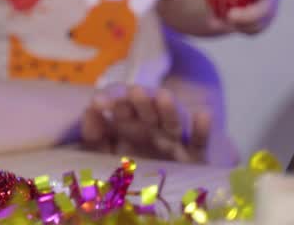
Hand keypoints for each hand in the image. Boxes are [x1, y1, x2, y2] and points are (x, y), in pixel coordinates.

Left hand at [80, 85, 211, 163]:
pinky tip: (204, 114)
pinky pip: (199, 141)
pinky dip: (202, 128)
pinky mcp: (194, 156)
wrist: (153, 199)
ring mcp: (173, 140)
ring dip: (169, 108)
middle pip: (147, 107)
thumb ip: (94, 135)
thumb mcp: (104, 155)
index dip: (110, 99)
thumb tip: (89, 110)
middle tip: (134, 93)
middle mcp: (151, 126)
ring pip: (172, 120)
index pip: (120, 103)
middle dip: (140, 99)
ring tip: (164, 97)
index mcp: (127, 122)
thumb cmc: (125, 172)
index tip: (98, 103)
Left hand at [224, 0, 277, 34]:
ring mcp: (268, 12)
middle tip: (230, 15)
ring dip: (244, 23)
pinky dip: (243, 29)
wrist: (223, 2)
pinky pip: (255, 30)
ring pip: (261, 22)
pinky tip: (232, 25)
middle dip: (250, 14)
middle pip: (267, 7)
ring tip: (227, 18)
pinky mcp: (262, 24)